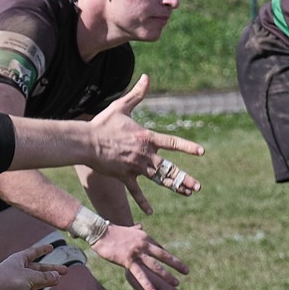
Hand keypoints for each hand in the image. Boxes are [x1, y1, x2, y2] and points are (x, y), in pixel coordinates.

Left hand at [0, 243, 62, 289]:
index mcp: (19, 261)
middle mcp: (17, 271)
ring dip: (45, 283)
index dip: (42, 250)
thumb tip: (56, 276)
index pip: (33, 253)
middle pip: (37, 269)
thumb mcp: (29, 276)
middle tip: (65, 271)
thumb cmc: (6, 280)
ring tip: (57, 282)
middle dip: (51, 270)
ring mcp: (15, 285)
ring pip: (34, 284)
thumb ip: (43, 277)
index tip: (51, 247)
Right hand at [83, 76, 205, 197]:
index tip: (201, 152)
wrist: (86, 142)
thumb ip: (137, 94)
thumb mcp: (122, 107)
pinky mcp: (124, 177)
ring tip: (188, 193)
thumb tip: (147, 77)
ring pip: (159, 180)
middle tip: (197, 186)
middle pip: (169, 168)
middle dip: (184, 178)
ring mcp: (136, 167)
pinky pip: (136, 192)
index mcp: (147, 138)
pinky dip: (143, 202)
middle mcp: (145, 154)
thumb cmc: (103, 124)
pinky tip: (150, 212)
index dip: (188, 147)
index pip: (173, 143)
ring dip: (174, 187)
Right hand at [94, 221, 192, 289]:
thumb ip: (135, 229)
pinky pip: (139, 274)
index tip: (176, 263)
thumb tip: (140, 225)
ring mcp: (137, 252)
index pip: (159, 249)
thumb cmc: (111, 231)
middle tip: (186, 271)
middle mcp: (144, 244)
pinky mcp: (128, 260)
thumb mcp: (127, 229)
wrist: (99, 231)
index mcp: (145, 237)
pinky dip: (147, 284)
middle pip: (163, 256)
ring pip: (155, 266)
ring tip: (177, 283)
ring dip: (166, 275)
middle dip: (176, 264)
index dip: (168, 257)